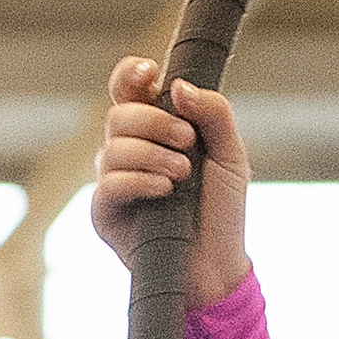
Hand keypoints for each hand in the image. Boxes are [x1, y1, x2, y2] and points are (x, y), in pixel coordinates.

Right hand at [92, 56, 252, 305]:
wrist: (219, 264)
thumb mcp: (231, 156)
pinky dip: (138, 181)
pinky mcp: (106, 213)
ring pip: (112, 147)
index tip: (151, 73)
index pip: (127, 89)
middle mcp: (128, 150)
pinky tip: (164, 190)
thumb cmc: (223, 211)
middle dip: (154, 122)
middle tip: (187, 141)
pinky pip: (109, 185)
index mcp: (153, 130)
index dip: (131, 74)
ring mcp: (114, 181)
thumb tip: (178, 86)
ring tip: (182, 173)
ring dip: (151, 154)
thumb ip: (214, 114)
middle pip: (120, 115)